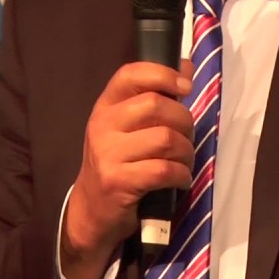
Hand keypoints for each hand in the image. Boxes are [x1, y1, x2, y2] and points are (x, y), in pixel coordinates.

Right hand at [60, 60, 194, 278]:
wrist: (91, 211)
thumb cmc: (118, 163)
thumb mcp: (128, 127)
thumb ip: (155, 98)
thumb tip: (186, 67)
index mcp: (106, 106)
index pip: (130, 74)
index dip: (163, 74)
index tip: (185, 88)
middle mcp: (103, 125)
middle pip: (156, 105)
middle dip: (184, 121)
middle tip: (187, 137)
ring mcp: (108, 154)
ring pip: (165, 139)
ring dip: (186, 152)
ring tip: (184, 162)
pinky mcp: (117, 182)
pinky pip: (164, 170)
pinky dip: (181, 175)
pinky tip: (180, 179)